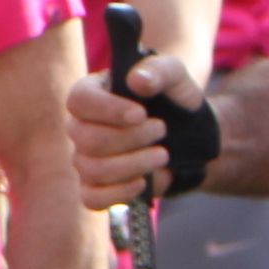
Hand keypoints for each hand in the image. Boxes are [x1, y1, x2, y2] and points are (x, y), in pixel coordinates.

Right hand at [70, 53, 194, 208]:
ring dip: (135, 163)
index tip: (141, 113)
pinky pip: (92, 198)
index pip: (79, 101)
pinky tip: (143, 182)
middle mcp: (80, 126)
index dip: (108, 110)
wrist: (189, 136)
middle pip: (88, 140)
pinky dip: (119, 192)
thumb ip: (159, 70)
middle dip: (132, 138)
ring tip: (163, 154)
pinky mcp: (95, 186)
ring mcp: (85, 159)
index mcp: (92, 94)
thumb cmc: (174, 100)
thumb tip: (137, 80)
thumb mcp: (175, 77)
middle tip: (162, 130)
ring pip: (93, 169)